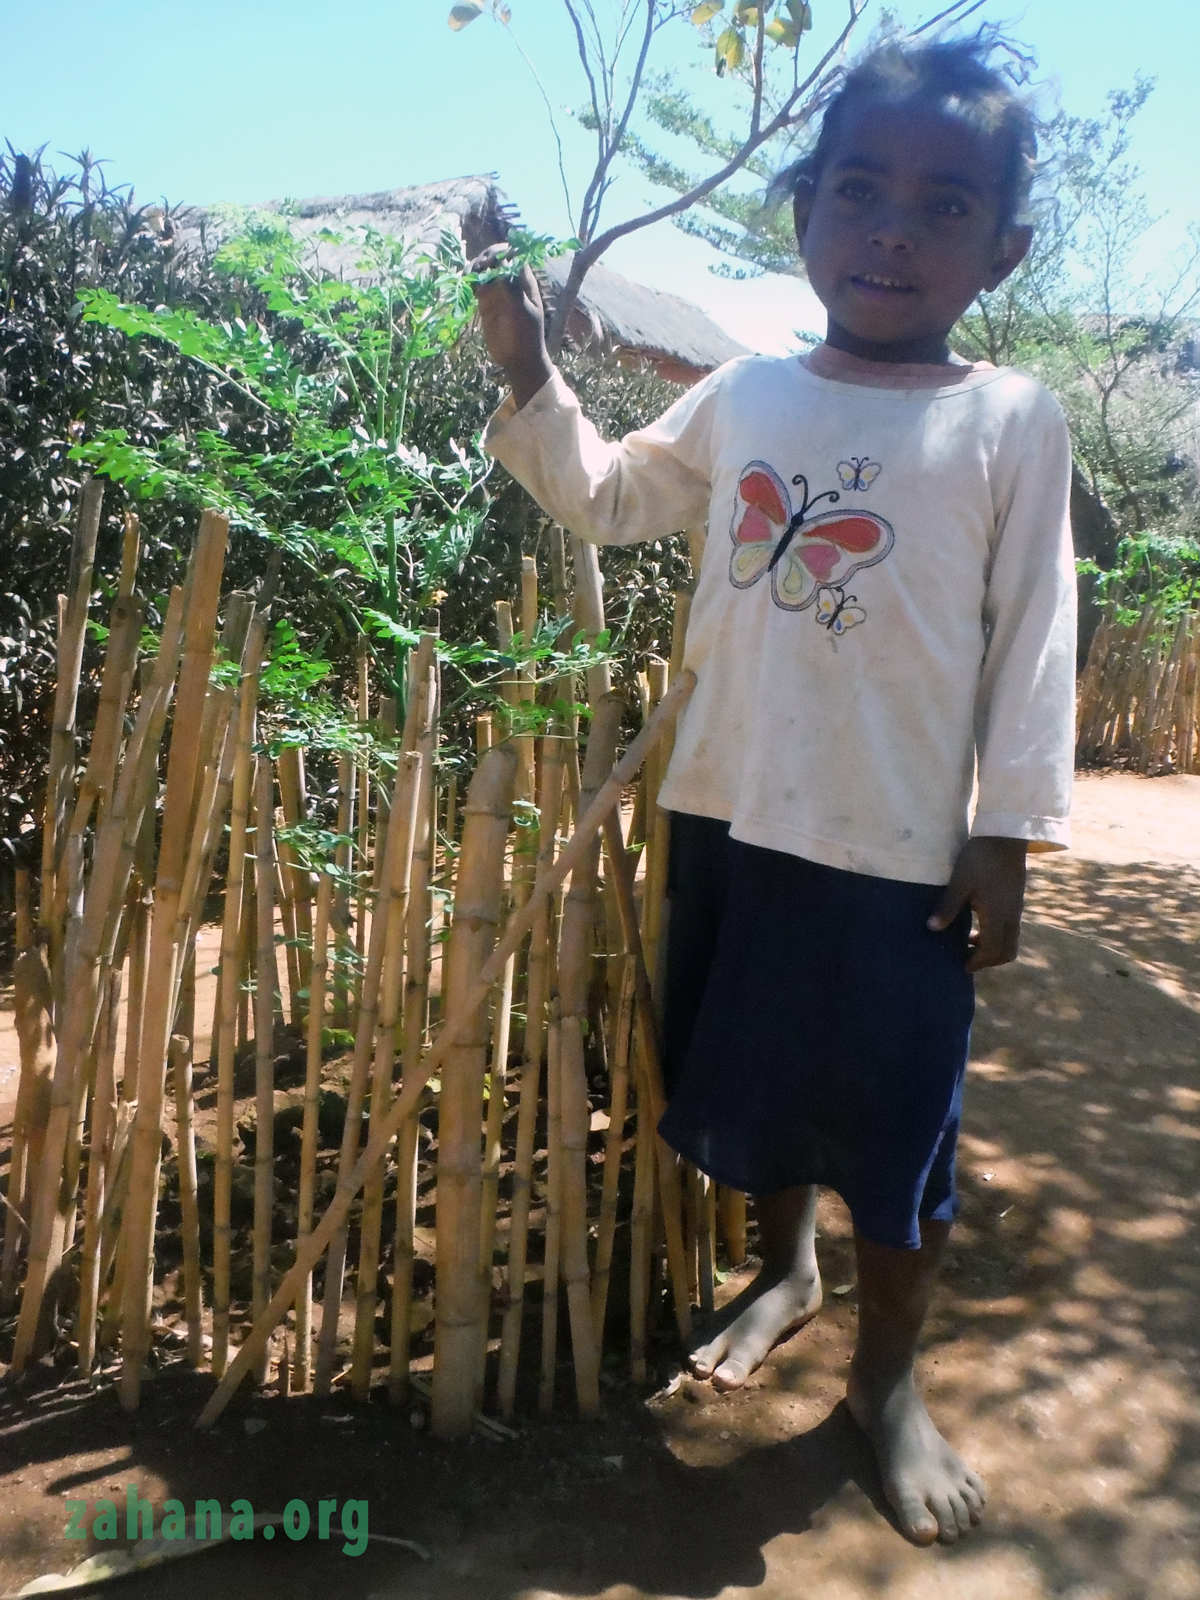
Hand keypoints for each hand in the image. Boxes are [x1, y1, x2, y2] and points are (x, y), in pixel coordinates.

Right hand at [471, 244, 553, 408]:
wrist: (518, 358)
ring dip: (474, 268)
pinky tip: (466, 286)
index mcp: (524, 280)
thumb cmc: (525, 335)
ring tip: (469, 277)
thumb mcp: (521, 311)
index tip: (491, 263)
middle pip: (495, 258)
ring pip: (483, 269)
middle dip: (485, 258)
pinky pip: (475, 284)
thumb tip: (501, 263)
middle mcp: (510, 281)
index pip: (513, 254)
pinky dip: (469, 281)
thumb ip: (511, 287)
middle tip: (478, 270)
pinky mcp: (485, 301)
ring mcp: (497, 290)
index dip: (500, 253)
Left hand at [928, 836, 1026, 972]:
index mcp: (997, 916)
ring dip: (993, 946)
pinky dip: (997, 934)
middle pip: (1007, 951)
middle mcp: (1011, 917)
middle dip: (988, 960)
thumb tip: (932, 928)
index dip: (978, 962)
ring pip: (1011, 939)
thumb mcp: (960, 883)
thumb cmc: (980, 859)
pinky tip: (979, 922)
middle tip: (966, 956)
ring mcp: (1016, 908)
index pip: (992, 951)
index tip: (963, 966)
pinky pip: (1011, 927)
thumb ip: (948, 907)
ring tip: (969, 939)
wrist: (1005, 836)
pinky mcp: (1017, 900)